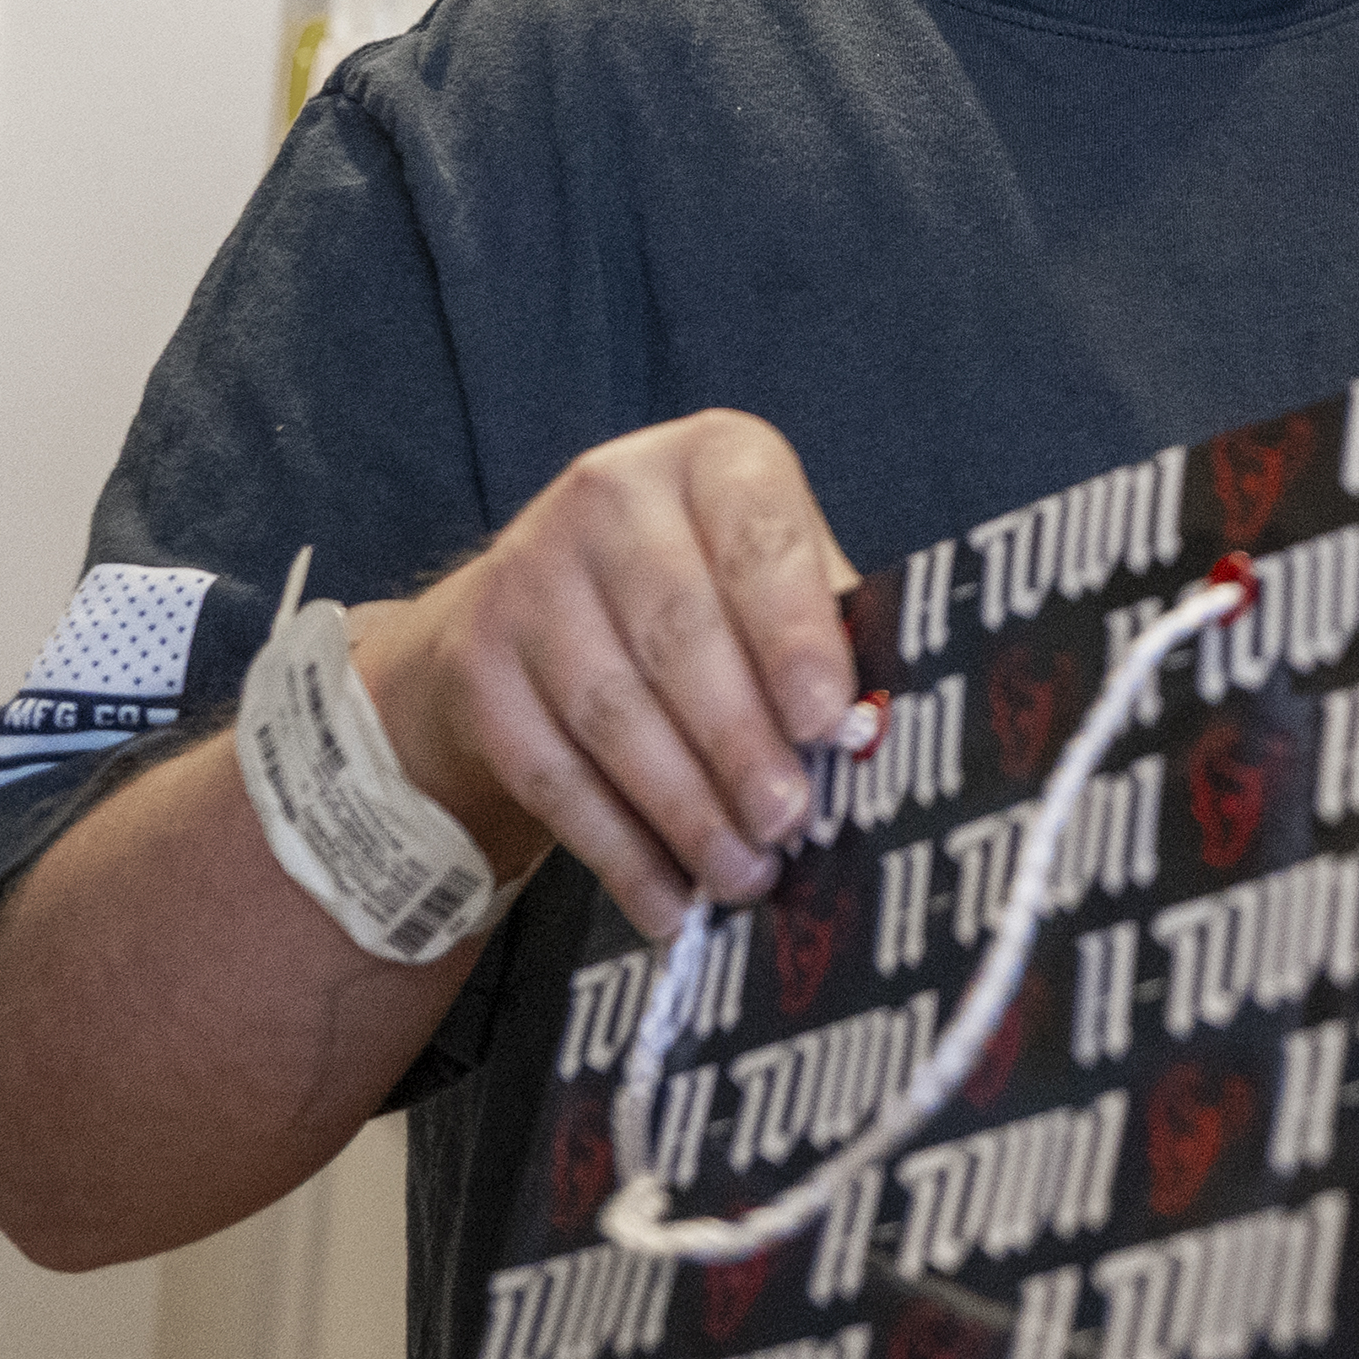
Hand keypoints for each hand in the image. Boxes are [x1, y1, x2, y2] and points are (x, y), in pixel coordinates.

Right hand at [356, 411, 871, 941]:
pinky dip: (617, 848)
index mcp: (714, 461)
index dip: (793, 633)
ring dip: (683, 810)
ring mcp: (528, 577)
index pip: (758, 540)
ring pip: (612, 714)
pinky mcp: (477, 662)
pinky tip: (668, 897)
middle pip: (678, 637)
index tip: (829, 720)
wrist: (543, 598)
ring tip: (743, 873)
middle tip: (789, 822)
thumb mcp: (773, 575)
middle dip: (739, 743)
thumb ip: (830, 637)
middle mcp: (610, 497)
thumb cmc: (708, 587)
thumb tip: (881, 740)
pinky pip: (551, 774)